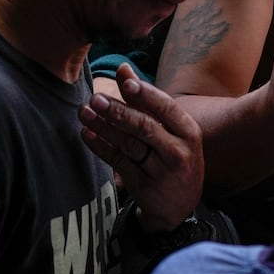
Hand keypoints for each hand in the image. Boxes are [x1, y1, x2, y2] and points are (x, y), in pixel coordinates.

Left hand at [80, 64, 204, 232]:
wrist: (180, 205)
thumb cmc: (174, 156)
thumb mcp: (171, 129)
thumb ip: (145, 99)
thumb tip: (123, 68)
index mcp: (188, 132)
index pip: (166, 108)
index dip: (145, 95)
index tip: (125, 83)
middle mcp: (178, 151)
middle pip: (145, 127)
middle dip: (118, 112)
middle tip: (95, 99)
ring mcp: (160, 171)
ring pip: (128, 145)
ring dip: (103, 127)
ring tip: (84, 112)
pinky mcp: (143, 186)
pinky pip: (118, 162)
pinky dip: (101, 148)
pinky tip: (87, 135)